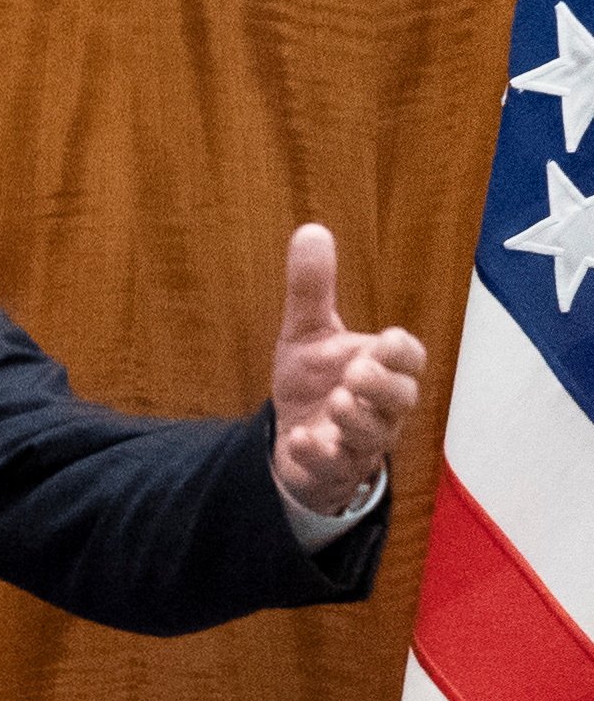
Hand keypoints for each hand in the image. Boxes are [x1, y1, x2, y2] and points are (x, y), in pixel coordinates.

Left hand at [269, 223, 425, 515]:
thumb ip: (312, 288)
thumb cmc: (314, 382)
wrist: (291, 438)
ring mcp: (359, 442)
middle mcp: (380, 407)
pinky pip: (336, 467)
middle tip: (355, 373)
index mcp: (380, 369)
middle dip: (383, 386)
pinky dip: (319, 454)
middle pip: (403, 398)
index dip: (401, 351)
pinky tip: (301, 439)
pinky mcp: (334, 470)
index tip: (384, 339)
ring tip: (337, 402)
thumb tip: (312, 230)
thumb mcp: (306, 333)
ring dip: (358, 419)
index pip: (409, 358)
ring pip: (375, 436)